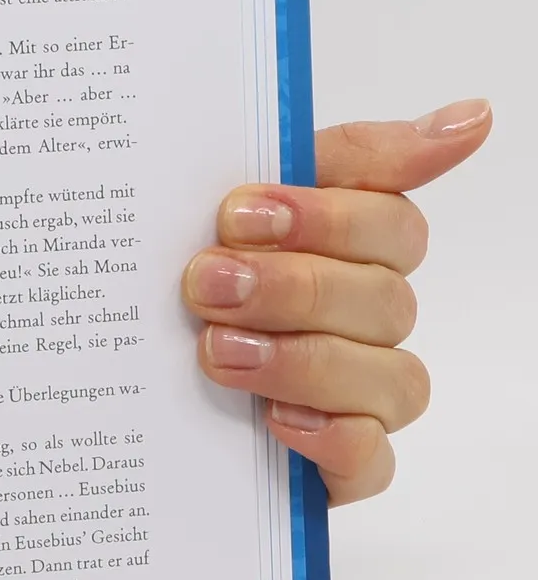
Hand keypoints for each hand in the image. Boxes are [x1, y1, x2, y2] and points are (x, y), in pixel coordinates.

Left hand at [182, 99, 490, 505]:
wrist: (106, 377)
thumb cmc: (181, 274)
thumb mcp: (221, 197)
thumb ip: (337, 157)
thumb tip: (473, 116)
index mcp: (351, 246)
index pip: (390, 221)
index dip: (324, 216)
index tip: (241, 211)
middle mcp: (368, 318)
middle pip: (382, 298)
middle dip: (292, 287)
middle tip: (207, 283)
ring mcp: (361, 394)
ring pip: (389, 377)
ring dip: (302, 359)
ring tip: (216, 350)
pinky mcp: (339, 464)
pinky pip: (371, 461)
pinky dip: (331, 438)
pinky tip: (276, 420)